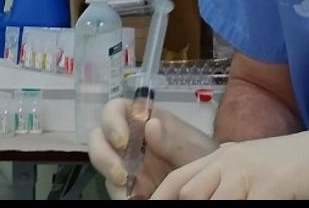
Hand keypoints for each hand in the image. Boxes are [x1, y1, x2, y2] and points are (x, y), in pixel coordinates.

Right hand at [88, 98, 217, 198]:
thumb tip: (150, 125)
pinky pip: (115, 189)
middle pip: (98, 138)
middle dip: (103, 155)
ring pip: (102, 165)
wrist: (210, 185)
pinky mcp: (127, 186)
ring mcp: (125, 162)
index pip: (115, 109)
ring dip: (111, 179)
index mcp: (144, 119)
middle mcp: (129, 138)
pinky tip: (137, 199)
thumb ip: (173, 139)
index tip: (122, 141)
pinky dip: (120, 195)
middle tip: (122, 175)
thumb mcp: (195, 148)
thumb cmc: (203, 157)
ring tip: (131, 194)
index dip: (111, 121)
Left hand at [149, 115, 308, 199]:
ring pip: (212, 202)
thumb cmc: (295, 166)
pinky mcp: (272, 188)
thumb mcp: (253, 170)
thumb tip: (202, 197)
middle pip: (190, 194)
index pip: (179, 182)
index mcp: (224, 156)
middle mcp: (231, 162)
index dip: (159, 200)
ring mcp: (251, 174)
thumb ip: (228, 184)